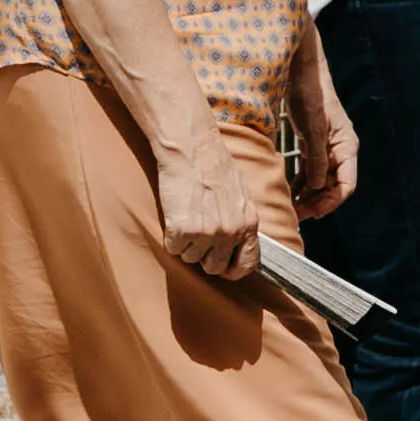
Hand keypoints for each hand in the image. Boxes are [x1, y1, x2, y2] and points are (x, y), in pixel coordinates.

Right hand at [148, 132, 262, 281]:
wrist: (192, 149)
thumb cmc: (214, 167)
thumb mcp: (240, 197)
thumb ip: (240, 222)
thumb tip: (236, 244)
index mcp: (248, 224)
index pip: (247, 265)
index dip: (233, 271)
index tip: (224, 269)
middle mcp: (230, 232)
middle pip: (214, 268)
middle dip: (204, 257)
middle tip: (197, 237)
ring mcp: (206, 233)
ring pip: (190, 258)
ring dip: (186, 244)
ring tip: (187, 216)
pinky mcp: (182, 230)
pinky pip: (173, 249)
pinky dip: (171, 237)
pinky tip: (175, 215)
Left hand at [290, 104, 359, 222]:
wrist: (301, 72)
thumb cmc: (311, 94)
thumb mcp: (313, 128)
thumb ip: (316, 158)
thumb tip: (316, 186)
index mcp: (346, 146)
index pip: (346, 183)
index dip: (332, 201)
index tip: (316, 214)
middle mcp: (339, 150)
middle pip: (333, 185)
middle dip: (317, 202)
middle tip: (298, 215)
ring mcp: (326, 147)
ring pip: (320, 179)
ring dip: (308, 195)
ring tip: (292, 209)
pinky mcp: (313, 144)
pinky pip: (310, 169)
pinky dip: (301, 183)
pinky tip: (291, 193)